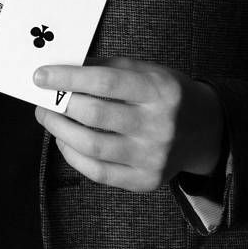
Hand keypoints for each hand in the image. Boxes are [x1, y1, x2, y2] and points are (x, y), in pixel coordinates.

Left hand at [33, 57, 224, 192]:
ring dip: (60, 130)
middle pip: (96, 115)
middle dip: (60, 105)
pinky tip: (65, 141)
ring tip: (49, 117)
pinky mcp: (146, 180)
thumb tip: (64, 68)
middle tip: (43, 98)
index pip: (106, 82)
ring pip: (92, 146)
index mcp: (161, 91)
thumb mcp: (148, 71)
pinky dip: (73, 156)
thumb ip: (109, 69)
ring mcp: (153, 157)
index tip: (41, 76)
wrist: (205, 130)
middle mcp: (160, 125)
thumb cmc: (168, 95)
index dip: (68, 78)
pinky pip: (99, 172)